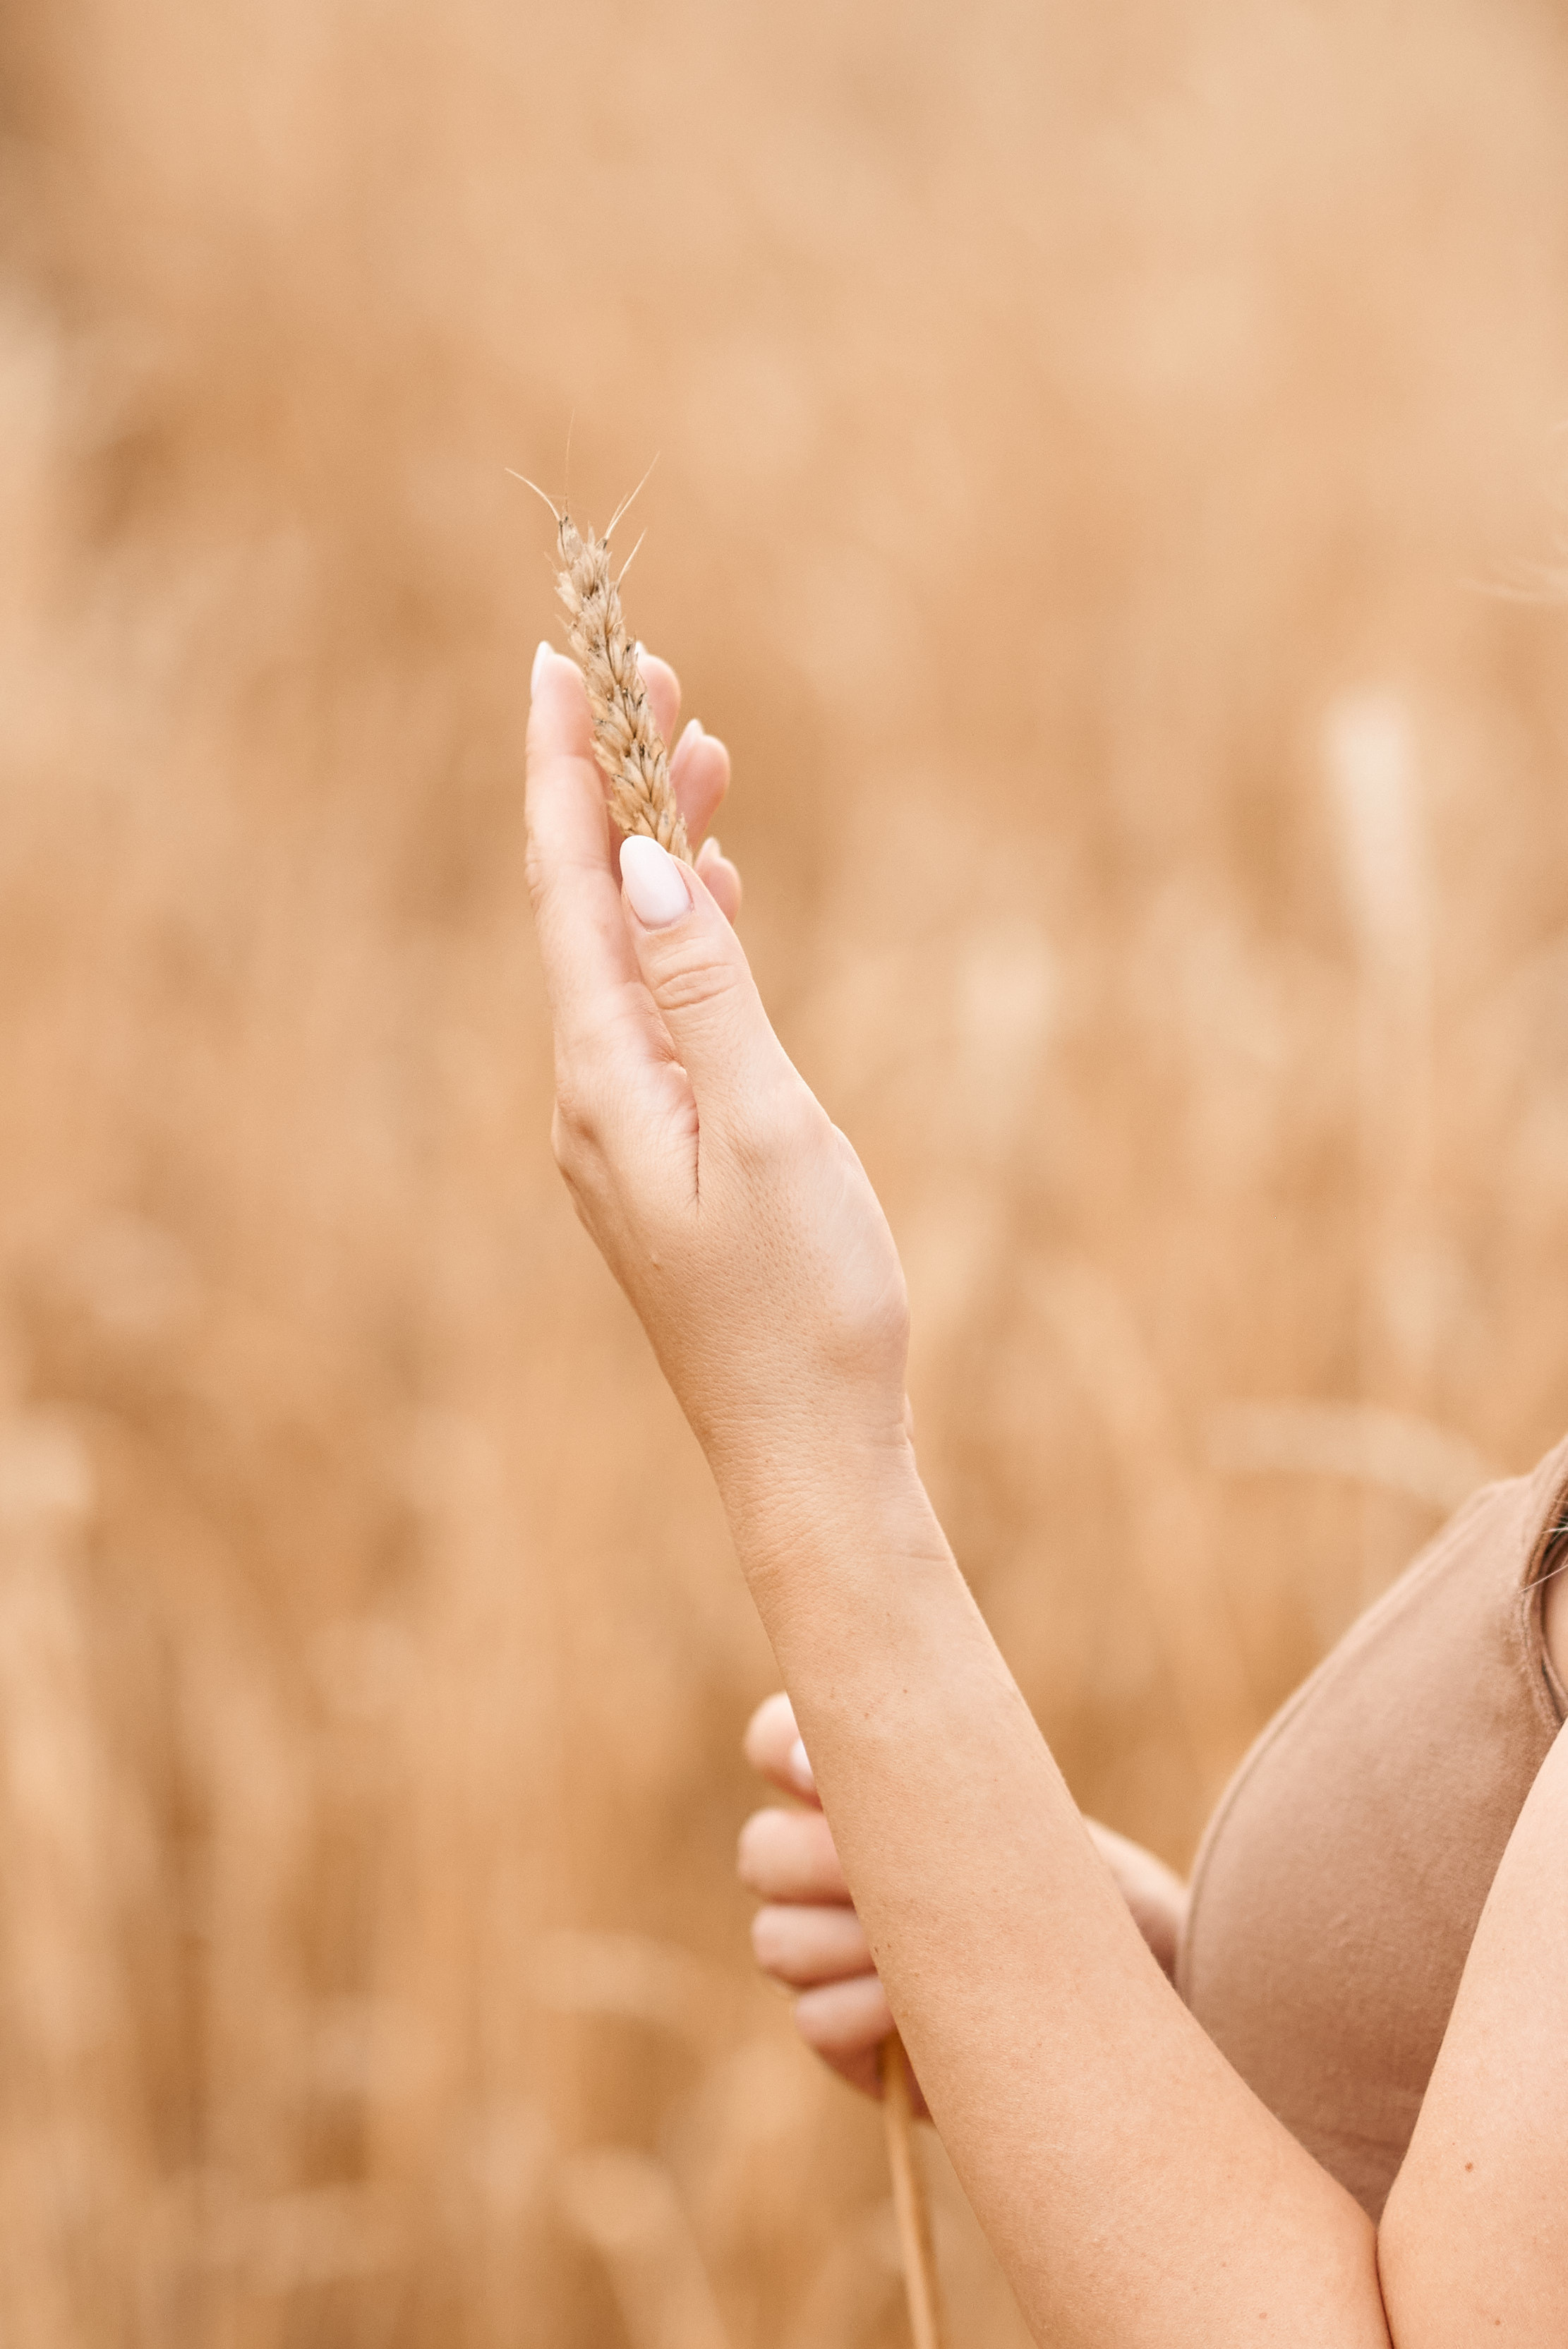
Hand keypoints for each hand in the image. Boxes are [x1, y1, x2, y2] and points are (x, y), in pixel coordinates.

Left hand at [526, 643, 911, 1515]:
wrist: (809, 1454)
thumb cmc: (805, 1306)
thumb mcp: (770, 1131)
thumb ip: (705, 993)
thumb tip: (637, 865)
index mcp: (606, 1081)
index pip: (566, 893)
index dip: (561, 775)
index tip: (558, 666)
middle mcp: (594, 1096)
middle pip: (584, 909)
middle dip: (609, 788)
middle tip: (649, 675)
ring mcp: (626, 1126)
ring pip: (624, 954)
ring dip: (652, 854)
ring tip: (697, 754)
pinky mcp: (666, 1153)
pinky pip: (657, 1010)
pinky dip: (681, 935)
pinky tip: (706, 894)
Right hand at [738, 1692, 1188, 2109]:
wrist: (1150, 1992)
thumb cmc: (1082, 1885)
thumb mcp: (1016, 1809)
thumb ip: (920, 1773)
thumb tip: (811, 1762)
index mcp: (862, 1795)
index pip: (773, 1741)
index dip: (780, 1744)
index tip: (823, 1771)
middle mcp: (830, 1872)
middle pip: (761, 1851)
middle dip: (820, 1861)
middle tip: (892, 1877)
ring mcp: (834, 1960)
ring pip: (777, 1940)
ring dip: (849, 1943)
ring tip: (931, 1949)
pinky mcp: (852, 2044)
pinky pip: (814, 2021)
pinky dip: (869, 2012)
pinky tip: (925, 2011)